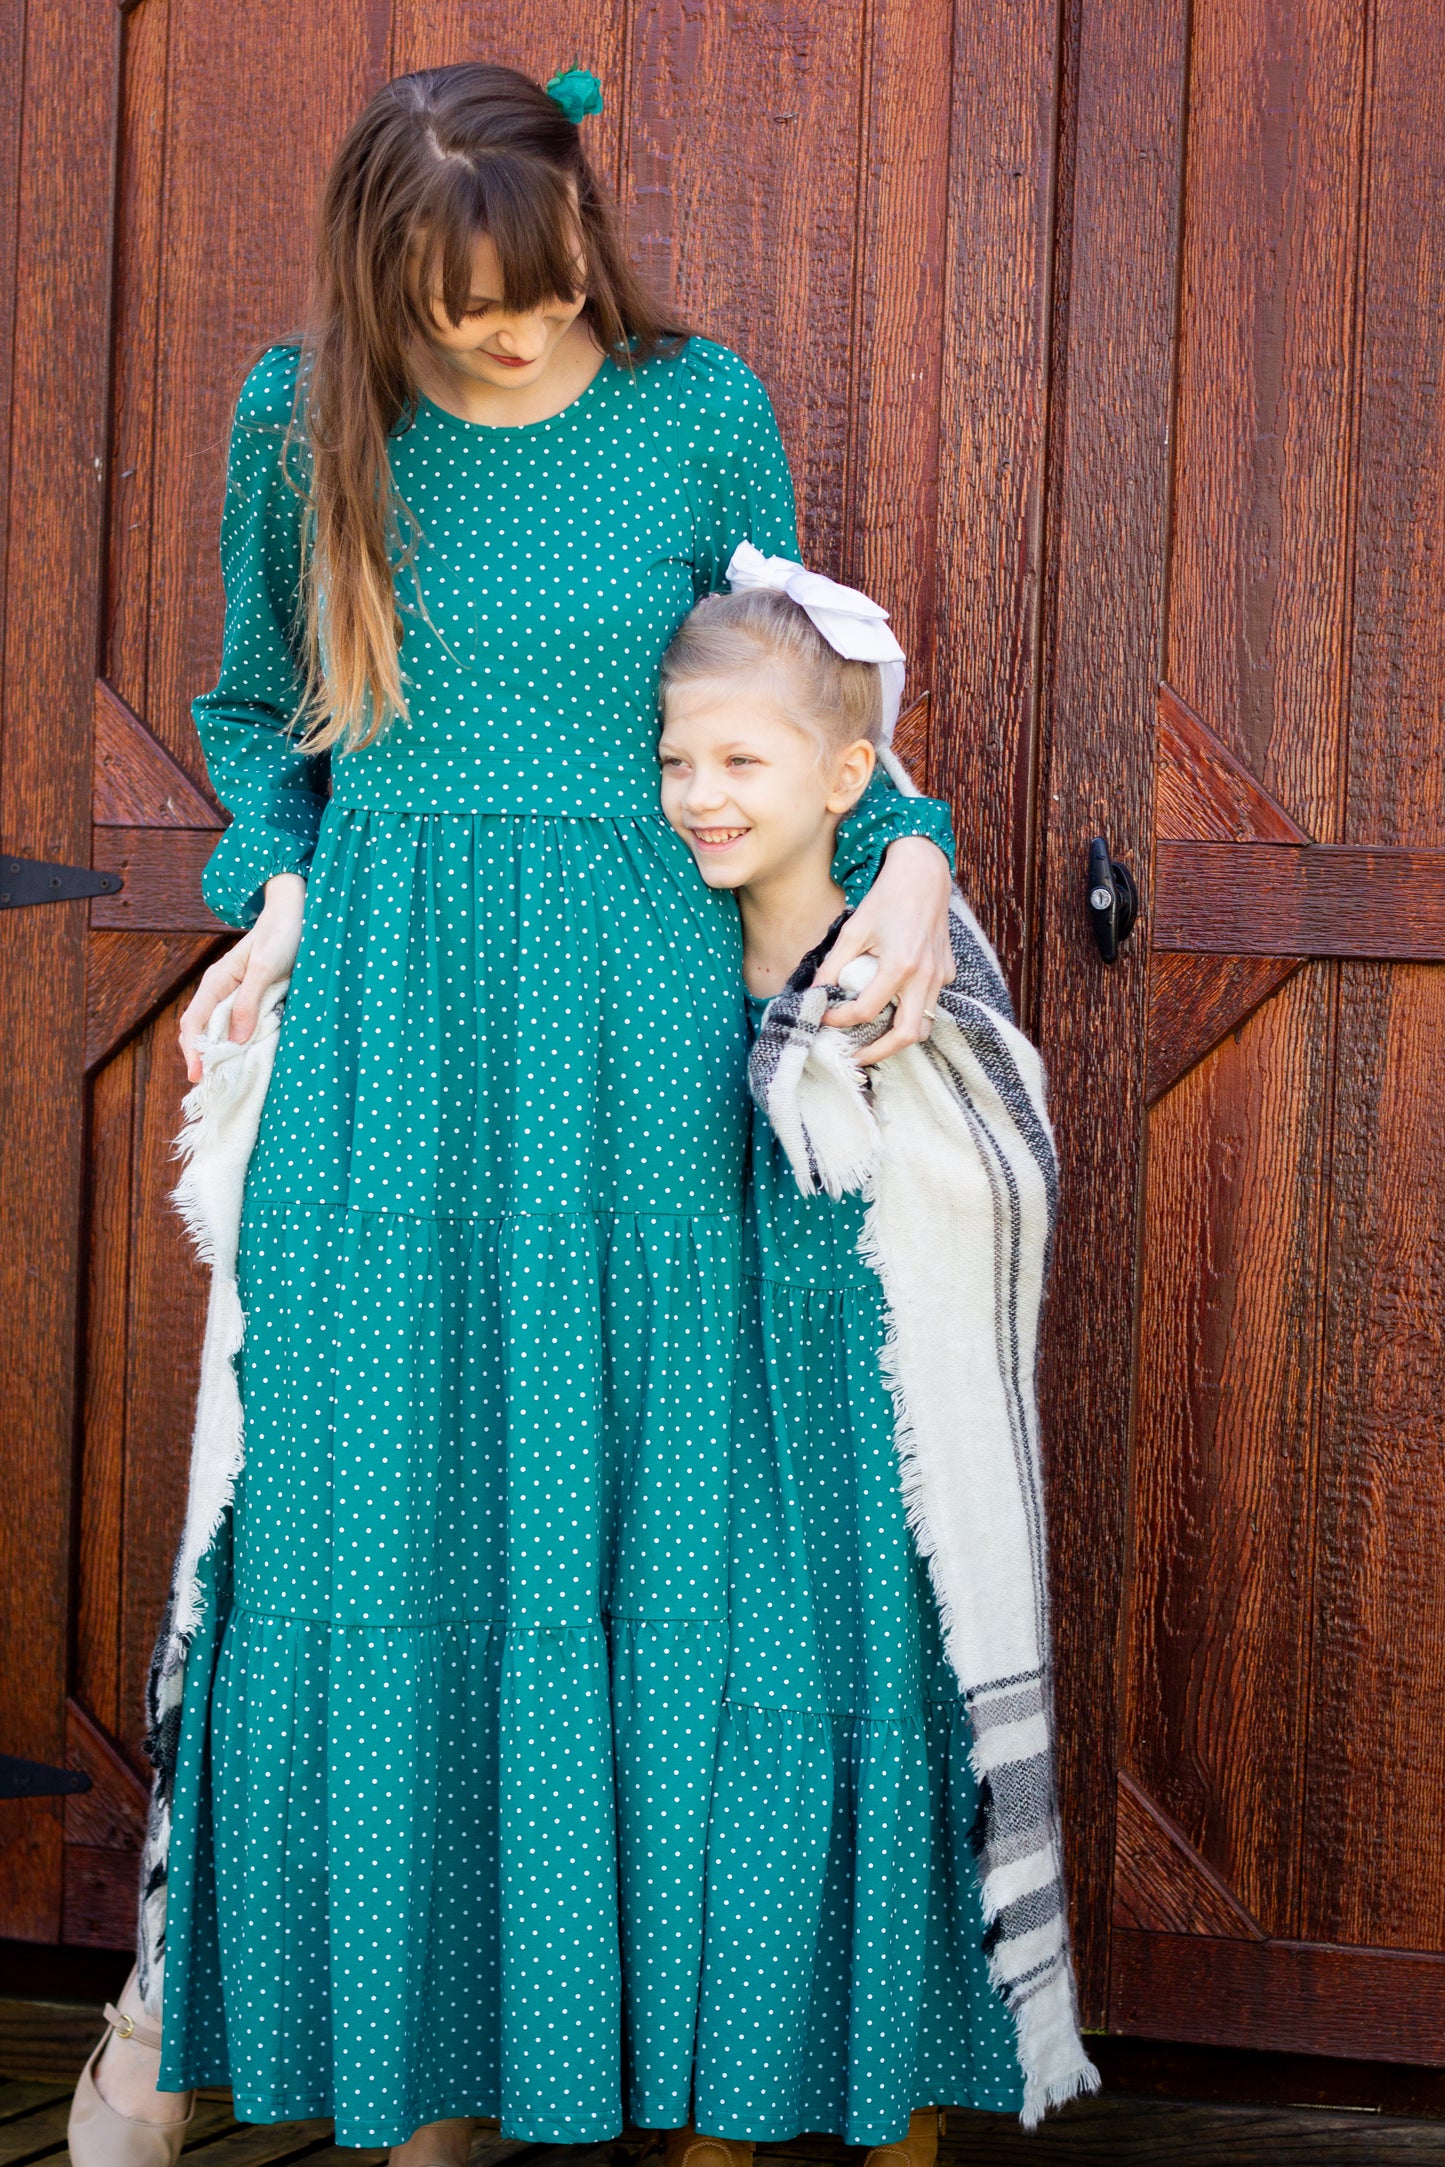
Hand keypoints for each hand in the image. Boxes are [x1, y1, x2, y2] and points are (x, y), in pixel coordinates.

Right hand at [178, 872, 304, 1083]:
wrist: (298, 914)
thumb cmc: (281, 935)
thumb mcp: (265, 968)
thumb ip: (248, 1001)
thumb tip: (233, 1040)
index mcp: (216, 981)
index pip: (193, 1022)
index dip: (193, 1051)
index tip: (198, 1076)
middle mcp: (220, 990)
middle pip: (201, 1030)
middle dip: (203, 1057)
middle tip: (211, 1087)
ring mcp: (235, 996)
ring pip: (219, 1031)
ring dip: (220, 1054)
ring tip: (225, 1080)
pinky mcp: (253, 999)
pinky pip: (239, 1026)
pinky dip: (238, 1044)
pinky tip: (245, 1060)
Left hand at [814, 836, 952, 1065]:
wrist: (924, 875)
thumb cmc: (887, 898)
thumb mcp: (853, 929)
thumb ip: (834, 966)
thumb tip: (815, 994)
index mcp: (900, 965)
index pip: (867, 1011)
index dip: (840, 1019)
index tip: (824, 1017)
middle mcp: (925, 976)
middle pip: (906, 1035)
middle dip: (878, 1052)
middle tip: (854, 1056)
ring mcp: (940, 976)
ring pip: (925, 1026)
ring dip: (899, 1038)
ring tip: (873, 1039)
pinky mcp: (947, 972)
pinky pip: (931, 1004)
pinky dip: (912, 1014)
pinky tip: (892, 1006)